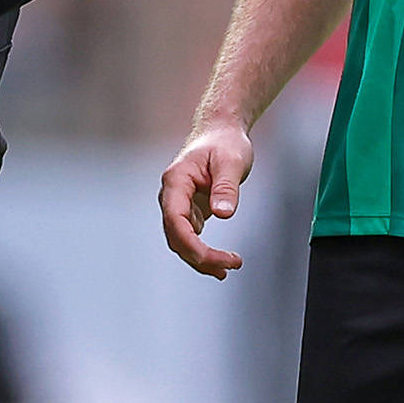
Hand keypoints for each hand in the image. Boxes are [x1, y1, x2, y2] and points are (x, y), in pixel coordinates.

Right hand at [158, 118, 255, 277]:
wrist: (221, 132)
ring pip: (182, 241)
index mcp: (176, 181)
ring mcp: (179, 204)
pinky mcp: (190, 210)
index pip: (175, 220)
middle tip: (229, 267)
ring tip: (227, 269)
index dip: (190, 244)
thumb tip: (223, 214)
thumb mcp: (231, 161)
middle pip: (176, 236)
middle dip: (200, 257)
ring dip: (201, 259)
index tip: (212, 259)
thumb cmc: (224, 142)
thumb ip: (226, 187)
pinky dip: (204, 252)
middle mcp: (172, 195)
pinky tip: (222, 262)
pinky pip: (191, 237)